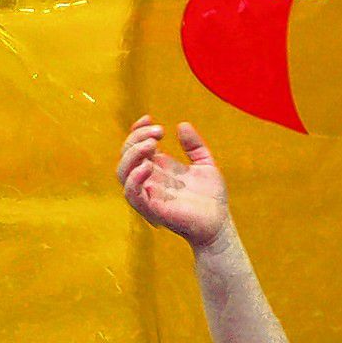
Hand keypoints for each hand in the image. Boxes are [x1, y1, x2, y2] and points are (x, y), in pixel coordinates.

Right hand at [117, 116, 231, 248]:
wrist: (219, 223)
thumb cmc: (211, 197)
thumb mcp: (205, 164)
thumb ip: (194, 145)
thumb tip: (182, 125)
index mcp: (158, 167)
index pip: (135, 145)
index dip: (137, 130)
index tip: (150, 119)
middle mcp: (149, 179)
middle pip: (126, 155)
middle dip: (137, 138)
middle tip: (159, 132)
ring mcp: (148, 194)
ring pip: (122, 172)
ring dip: (133, 154)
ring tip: (153, 144)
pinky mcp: (151, 209)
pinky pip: (132, 194)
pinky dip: (134, 179)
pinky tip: (148, 166)